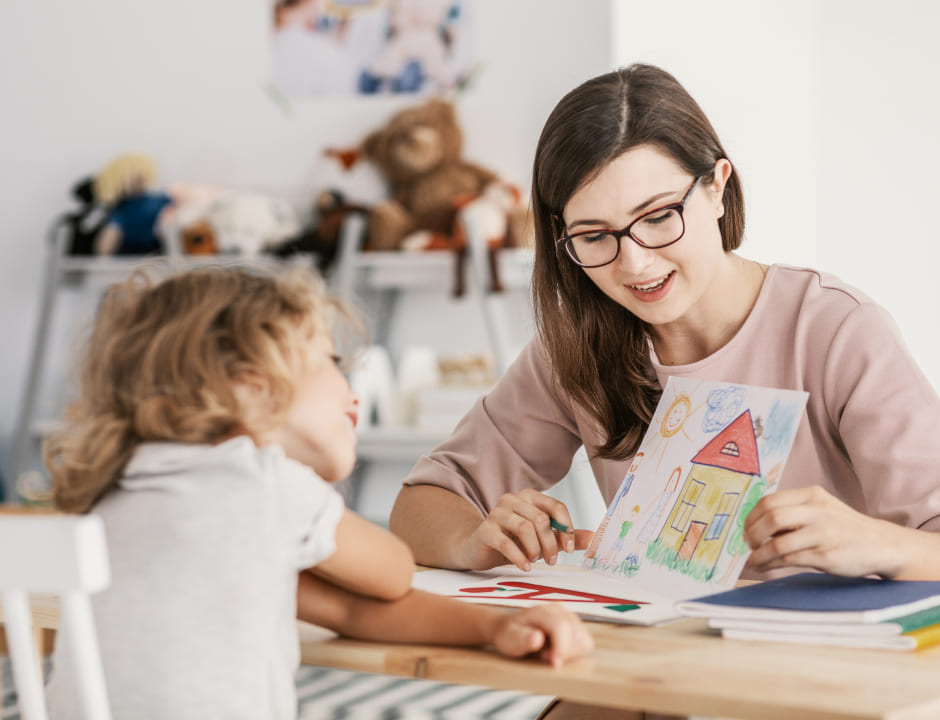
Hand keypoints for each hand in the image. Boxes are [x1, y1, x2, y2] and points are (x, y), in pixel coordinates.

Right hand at [460, 488, 592, 570]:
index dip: (567, 528)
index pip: (556, 506)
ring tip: (534, 560)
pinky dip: (519, 557)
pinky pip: (505, 542)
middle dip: (550, 544)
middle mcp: (512, 500)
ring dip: (535, 549)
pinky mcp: (485, 530)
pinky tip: (525, 567)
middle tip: (552, 561)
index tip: (570, 549)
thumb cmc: (515, 542)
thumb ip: (567, 537)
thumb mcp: (544, 539)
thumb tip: (594, 539)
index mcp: (530, 497)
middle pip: (541, 519)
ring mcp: (496, 513)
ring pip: (524, 528)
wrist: (481, 549)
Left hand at [490, 605, 593, 666]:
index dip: (561, 647)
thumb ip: (522, 638)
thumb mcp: (509, 638)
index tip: (554, 664)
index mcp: (543, 610)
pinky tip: (558, 651)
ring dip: (570, 653)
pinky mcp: (576, 627)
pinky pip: (585, 644)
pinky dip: (574, 653)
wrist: (511, 630)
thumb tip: (537, 638)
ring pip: (584, 640)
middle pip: (576, 634)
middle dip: (563, 652)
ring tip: (549, 652)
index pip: (562, 626)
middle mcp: (560, 610)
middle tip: (543, 656)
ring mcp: (570, 617)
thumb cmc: (510, 635)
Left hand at [743, 485, 906, 577]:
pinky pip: (789, 560)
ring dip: (759, 554)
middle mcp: (817, 511)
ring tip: (753, 561)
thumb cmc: (843, 528)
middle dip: (752, 533)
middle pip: (771, 518)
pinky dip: (771, 564)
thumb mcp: (821, 510)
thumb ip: (793, 513)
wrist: (882, 545)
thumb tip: (754, 526)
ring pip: (778, 543)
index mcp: (812, 495)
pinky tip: (765, 567)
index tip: (745, 528)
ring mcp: (823, 533)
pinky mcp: (827, 555)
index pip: (770, 501)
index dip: (752, 516)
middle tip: (747, 544)